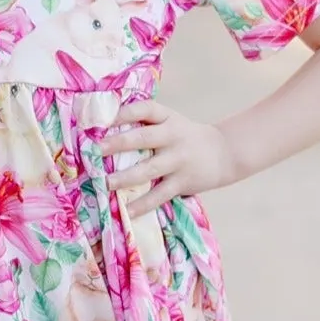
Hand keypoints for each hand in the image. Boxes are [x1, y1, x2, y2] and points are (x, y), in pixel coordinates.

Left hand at [95, 99, 234, 216]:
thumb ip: (146, 125)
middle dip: (117, 143)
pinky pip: (160, 194)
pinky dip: (143, 204)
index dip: (123, 113)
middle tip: (95, 149)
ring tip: (106, 183)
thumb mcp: (171, 122)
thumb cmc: (186, 137)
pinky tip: (128, 211)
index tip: (102, 120)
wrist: (224, 153)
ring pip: (149, 169)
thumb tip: (104, 134)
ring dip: (125, 177)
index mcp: (168, 118)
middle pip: (143, 137)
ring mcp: (178, 160)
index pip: (145, 109)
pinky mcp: (183, 181)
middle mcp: (173, 136)